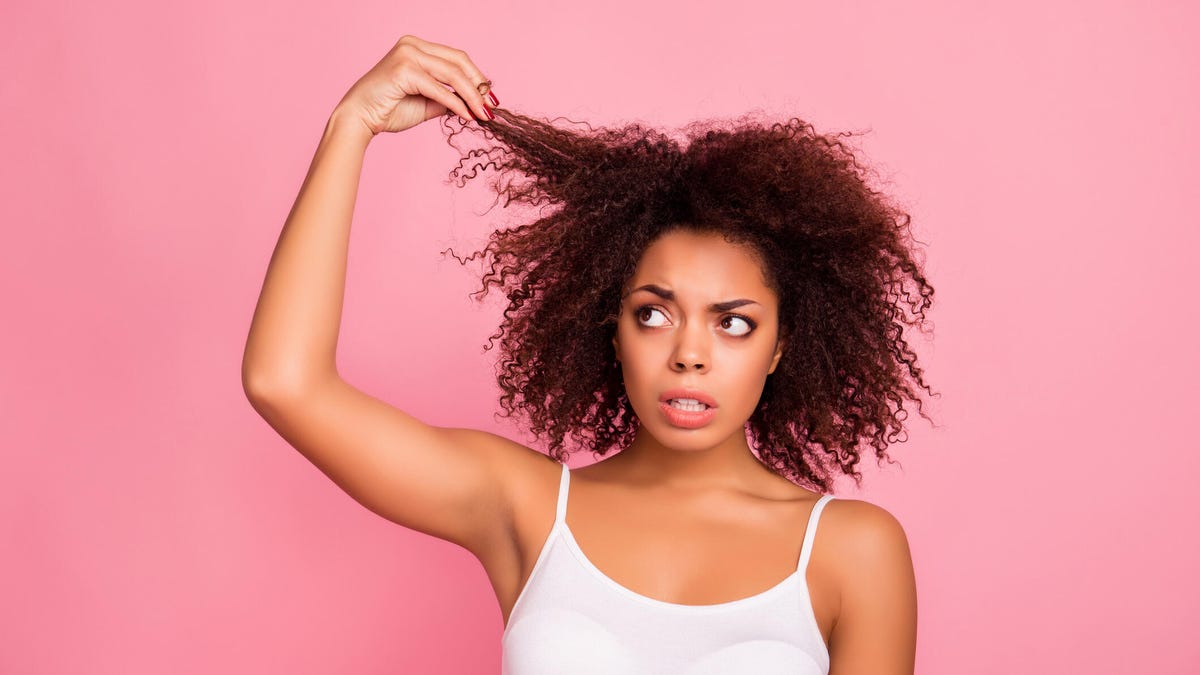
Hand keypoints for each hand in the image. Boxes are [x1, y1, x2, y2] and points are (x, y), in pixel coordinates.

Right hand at [333, 35, 495, 136]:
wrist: (359, 119)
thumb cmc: (388, 110)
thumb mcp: (427, 102)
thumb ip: (448, 98)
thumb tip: (475, 103)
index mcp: (416, 47)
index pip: (456, 58)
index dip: (477, 77)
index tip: (490, 98)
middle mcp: (412, 45)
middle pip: (459, 61)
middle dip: (479, 85)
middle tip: (491, 107)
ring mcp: (407, 54)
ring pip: (453, 74)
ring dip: (472, 96)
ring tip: (483, 115)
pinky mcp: (404, 69)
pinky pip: (440, 88)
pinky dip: (457, 104)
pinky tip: (467, 116)